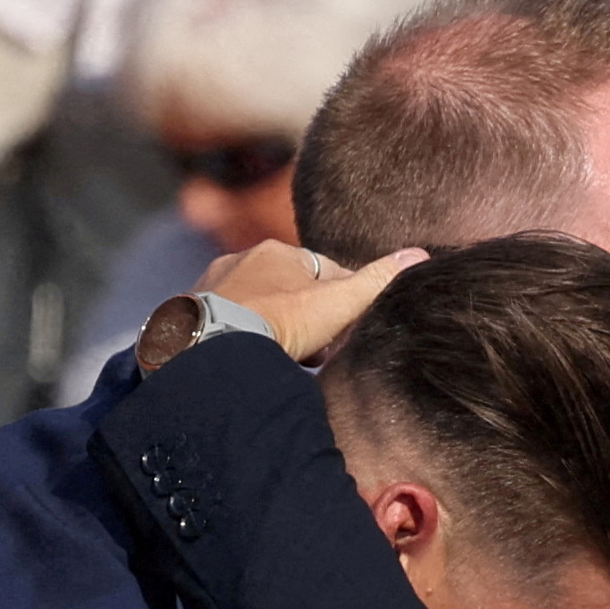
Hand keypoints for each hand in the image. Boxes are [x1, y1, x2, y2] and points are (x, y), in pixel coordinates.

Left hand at [174, 242, 425, 367]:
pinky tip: (249, 357)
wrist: (217, 347)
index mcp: (279, 251)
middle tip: (315, 349)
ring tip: (282, 356)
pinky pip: (225, 321)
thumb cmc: (284, 321)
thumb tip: (420, 254)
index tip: (343, 331)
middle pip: (288, 288)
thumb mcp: (340, 303)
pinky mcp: (189, 310)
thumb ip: (377, 281)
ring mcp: (212, 283)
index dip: (339, 303)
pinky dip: (240, 335)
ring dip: (272, 325)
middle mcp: (241, 258)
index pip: (324, 272)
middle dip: (304, 315)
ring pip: (255, 303)